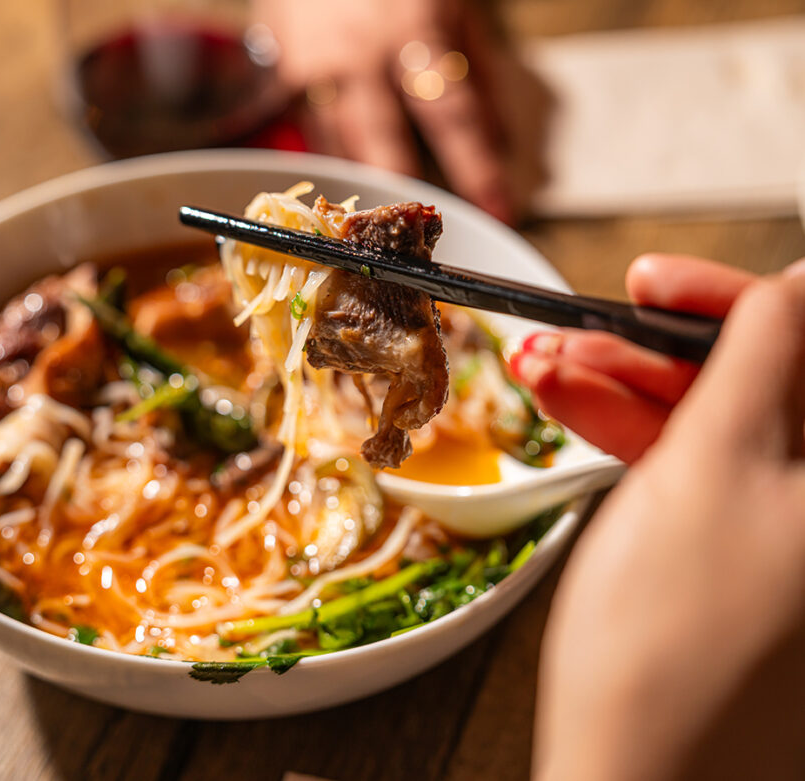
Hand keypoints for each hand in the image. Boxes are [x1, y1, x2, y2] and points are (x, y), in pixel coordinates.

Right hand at [254, 0, 538, 223]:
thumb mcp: (454, 7)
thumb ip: (475, 70)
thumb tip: (499, 138)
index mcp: (415, 33)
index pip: (455, 115)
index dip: (478, 168)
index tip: (498, 210)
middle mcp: (359, 59)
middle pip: (382, 145)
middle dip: (403, 193)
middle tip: (417, 240)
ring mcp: (313, 69)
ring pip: (336, 147)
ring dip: (362, 185)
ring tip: (380, 225)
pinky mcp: (279, 75)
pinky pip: (302, 133)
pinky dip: (326, 160)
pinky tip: (339, 185)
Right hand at [534, 260, 804, 779]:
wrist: (635, 776)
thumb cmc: (672, 641)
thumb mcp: (711, 468)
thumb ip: (760, 360)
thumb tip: (796, 284)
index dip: (726, 300)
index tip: (649, 282)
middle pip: (759, 382)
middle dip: (653, 350)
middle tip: (575, 336)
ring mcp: (789, 529)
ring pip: (715, 424)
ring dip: (624, 389)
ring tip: (543, 374)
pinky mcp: (744, 554)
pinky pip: (696, 470)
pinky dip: (632, 437)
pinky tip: (570, 412)